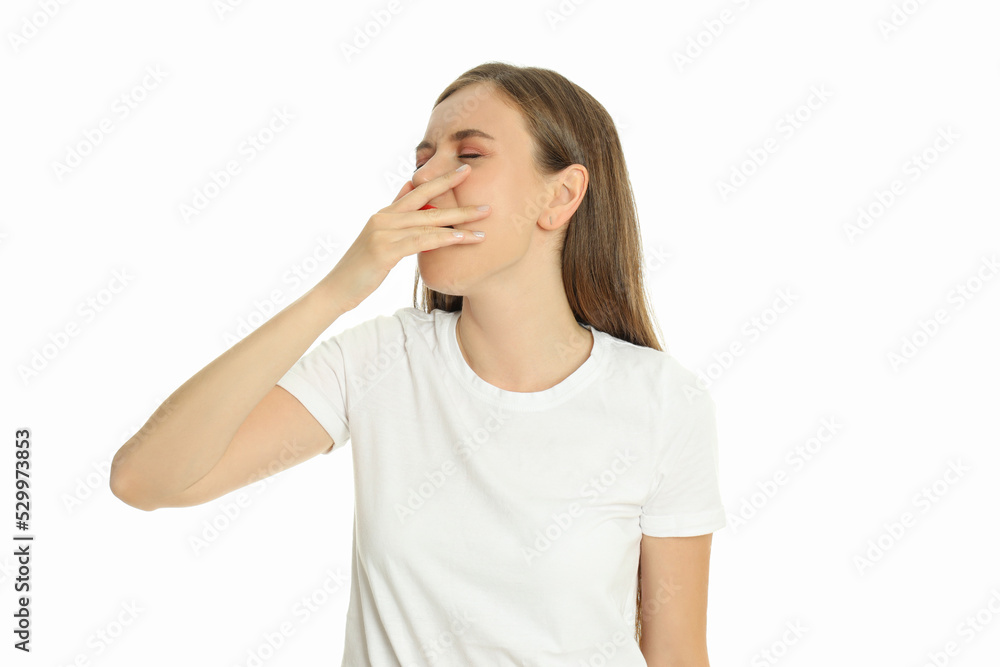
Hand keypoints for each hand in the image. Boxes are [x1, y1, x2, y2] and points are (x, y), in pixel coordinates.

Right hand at [321, 165, 489, 311]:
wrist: (336, 290)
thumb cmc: (361, 270)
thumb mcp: (379, 241)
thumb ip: (395, 220)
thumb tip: (408, 193)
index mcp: (384, 215)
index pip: (416, 191)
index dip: (440, 179)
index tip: (463, 169)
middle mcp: (383, 218)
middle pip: (425, 200)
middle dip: (453, 188)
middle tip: (476, 177)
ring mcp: (383, 232)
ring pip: (428, 221)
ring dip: (459, 219)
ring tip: (484, 218)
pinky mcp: (384, 250)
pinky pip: (421, 241)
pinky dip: (444, 238)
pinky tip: (462, 237)